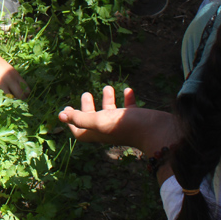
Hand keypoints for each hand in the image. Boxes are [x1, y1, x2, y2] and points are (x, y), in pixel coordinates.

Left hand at [57, 85, 175, 151]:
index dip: (71, 121)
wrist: (159, 132)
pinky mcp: (138, 119)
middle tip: (85, 94)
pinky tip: (127, 89)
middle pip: (94, 120)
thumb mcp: (100, 121)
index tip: (66, 108)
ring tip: (107, 87)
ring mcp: (124, 125)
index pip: (79, 131)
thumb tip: (60, 115)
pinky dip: (127, 98)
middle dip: (88, 107)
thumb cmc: (127, 126)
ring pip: (112, 112)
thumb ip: (81, 118)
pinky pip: (130, 108)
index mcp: (98, 132)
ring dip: (107, 100)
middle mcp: (110, 129)